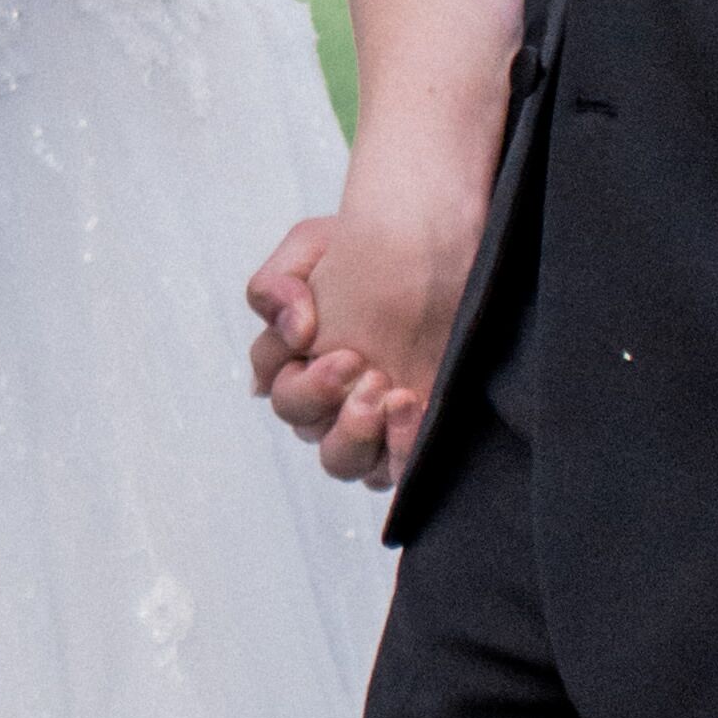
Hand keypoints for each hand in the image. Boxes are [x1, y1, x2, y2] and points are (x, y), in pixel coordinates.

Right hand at [246, 164, 476, 491]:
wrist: (444, 248)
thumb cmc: (376, 247)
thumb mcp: (311, 245)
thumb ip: (276, 284)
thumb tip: (292, 332)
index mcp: (294, 359)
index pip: (274, 384)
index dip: (300, 375)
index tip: (336, 346)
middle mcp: (325, 399)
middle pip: (303, 426)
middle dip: (328, 402)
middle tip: (370, 372)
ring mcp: (367, 425)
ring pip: (342, 462)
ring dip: (359, 435)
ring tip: (396, 394)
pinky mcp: (409, 438)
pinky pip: (395, 472)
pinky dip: (399, 453)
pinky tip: (416, 412)